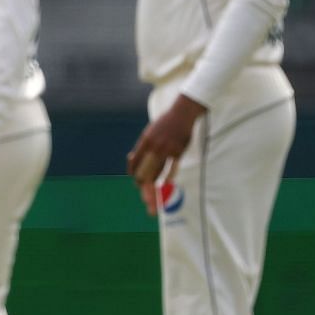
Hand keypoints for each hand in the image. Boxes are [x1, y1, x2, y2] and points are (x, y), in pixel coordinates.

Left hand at [127, 94, 204, 214]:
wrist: (182, 113)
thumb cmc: (165, 124)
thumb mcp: (149, 132)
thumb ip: (142, 147)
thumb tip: (132, 159)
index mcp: (145, 142)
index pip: (136, 163)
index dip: (135, 174)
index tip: (137, 184)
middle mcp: (154, 147)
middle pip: (146, 172)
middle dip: (144, 189)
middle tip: (145, 201)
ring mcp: (166, 150)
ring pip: (159, 173)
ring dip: (155, 188)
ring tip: (153, 200)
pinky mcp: (178, 151)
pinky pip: (173, 168)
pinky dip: (169, 177)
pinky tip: (166, 186)